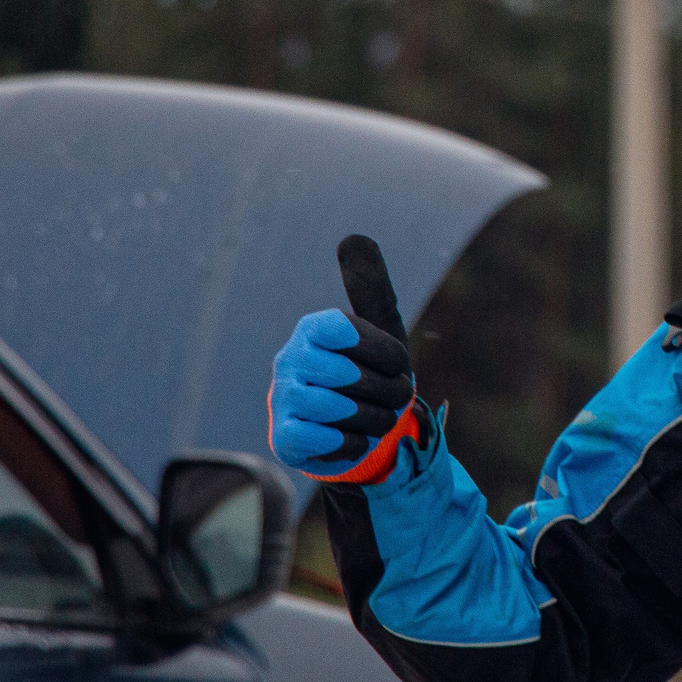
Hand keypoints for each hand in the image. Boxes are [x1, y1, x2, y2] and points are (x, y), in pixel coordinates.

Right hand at [270, 235, 426, 484]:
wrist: (352, 427)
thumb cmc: (368, 372)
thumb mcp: (378, 328)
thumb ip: (369, 285)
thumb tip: (353, 237)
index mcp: (312, 329)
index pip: (348, 330)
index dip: (382, 351)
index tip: (397, 363)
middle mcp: (290, 360)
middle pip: (351, 375)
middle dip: (389, 391)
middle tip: (395, 397)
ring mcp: (283, 399)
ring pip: (343, 411)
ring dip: (376, 420)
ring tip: (379, 418)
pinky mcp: (285, 438)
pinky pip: (332, 441)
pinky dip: (356, 443)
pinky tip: (355, 438)